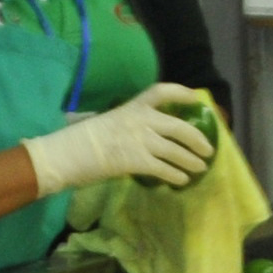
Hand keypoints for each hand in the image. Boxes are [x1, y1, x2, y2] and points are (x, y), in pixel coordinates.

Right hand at [21, 88, 212, 196]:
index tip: (197, 100)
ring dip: (191, 161)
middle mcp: (140, 120)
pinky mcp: (137, 161)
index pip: (161, 92)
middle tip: (207, 149)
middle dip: (197, 138)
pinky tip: (181, 181)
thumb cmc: (78, 139)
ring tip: (200, 168)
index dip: (183, 93)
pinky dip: (176, 175)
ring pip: (176, 150)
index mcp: (131, 106)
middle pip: (180, 127)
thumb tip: (136, 133)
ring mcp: (140, 140)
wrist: (65, 153)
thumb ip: (124, 124)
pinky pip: (164, 169)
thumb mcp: (104, 122)